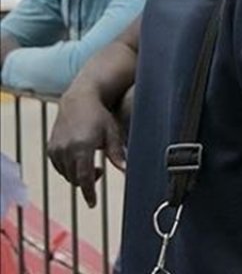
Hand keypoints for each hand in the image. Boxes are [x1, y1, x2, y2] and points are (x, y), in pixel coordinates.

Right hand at [47, 89, 125, 206]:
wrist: (79, 100)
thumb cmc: (100, 116)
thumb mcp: (113, 134)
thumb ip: (117, 154)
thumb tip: (127, 171)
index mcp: (82, 147)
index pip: (84, 177)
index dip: (89, 193)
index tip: (92, 204)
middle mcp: (66, 149)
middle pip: (75, 178)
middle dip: (87, 183)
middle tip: (100, 172)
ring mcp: (56, 149)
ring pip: (66, 175)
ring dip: (79, 176)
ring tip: (93, 163)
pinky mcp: (50, 148)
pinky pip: (59, 167)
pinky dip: (69, 169)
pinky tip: (81, 160)